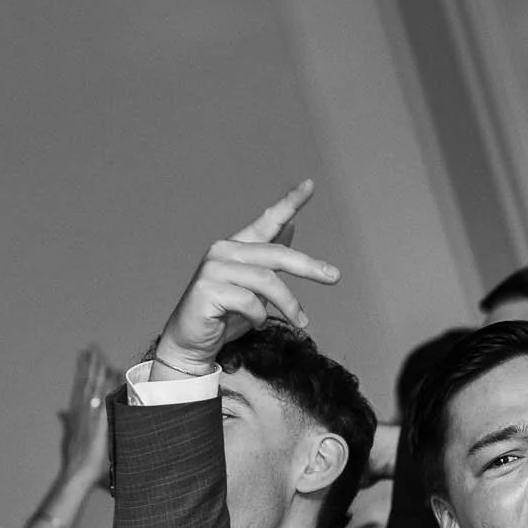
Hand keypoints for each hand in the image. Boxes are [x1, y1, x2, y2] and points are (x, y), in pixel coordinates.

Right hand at [57, 343, 115, 488]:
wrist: (78, 472)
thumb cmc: (76, 457)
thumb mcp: (70, 435)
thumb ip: (66, 421)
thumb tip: (61, 412)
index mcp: (76, 412)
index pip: (80, 385)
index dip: (82, 369)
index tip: (84, 355)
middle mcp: (82, 410)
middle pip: (87, 381)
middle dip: (90, 363)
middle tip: (92, 347)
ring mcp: (91, 415)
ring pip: (95, 386)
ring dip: (97, 369)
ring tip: (100, 353)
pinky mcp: (101, 422)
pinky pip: (106, 399)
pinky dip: (108, 385)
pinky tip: (113, 374)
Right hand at [154, 180, 340, 375]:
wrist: (192, 342)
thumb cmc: (225, 314)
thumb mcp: (256, 287)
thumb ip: (270, 259)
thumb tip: (292, 226)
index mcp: (237, 246)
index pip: (267, 220)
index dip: (289, 202)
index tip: (310, 185)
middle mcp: (224, 250)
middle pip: (277, 254)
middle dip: (309, 266)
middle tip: (335, 277)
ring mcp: (213, 268)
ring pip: (267, 281)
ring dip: (288, 305)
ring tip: (300, 321)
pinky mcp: (207, 289)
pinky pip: (249, 302)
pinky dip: (259, 317)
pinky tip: (256, 324)